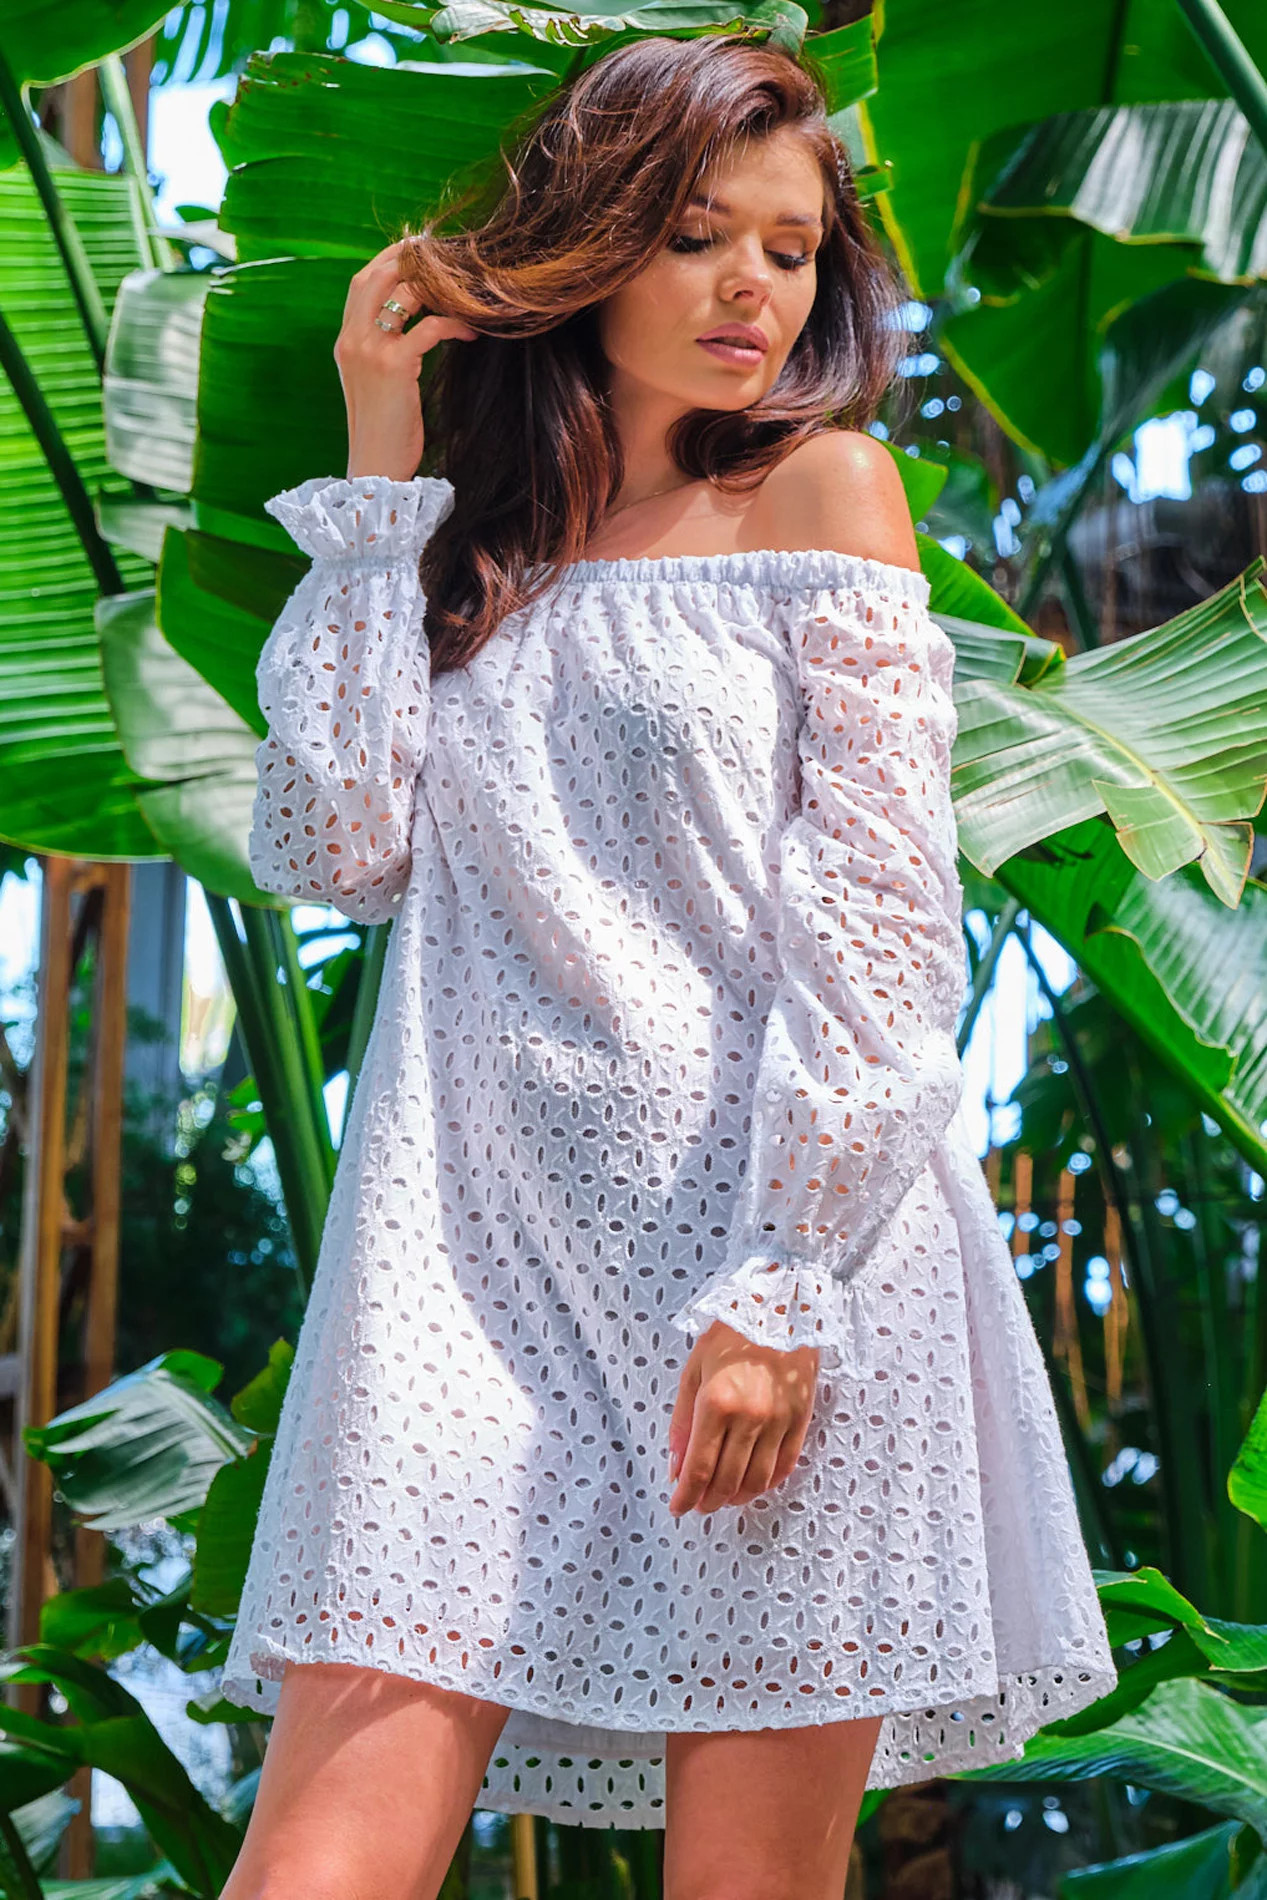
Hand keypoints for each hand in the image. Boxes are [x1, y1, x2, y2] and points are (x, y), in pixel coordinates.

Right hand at [334, 237, 478, 481]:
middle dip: (411, 258)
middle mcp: (352, 339)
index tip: (418, 250)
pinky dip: (453, 324)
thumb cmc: (383, 429)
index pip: (362, 282)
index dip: (390, 259)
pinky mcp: (394, 367)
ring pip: (403, 293)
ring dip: (437, 287)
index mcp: (345, 341)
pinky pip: (429, 328)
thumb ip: (382, 349)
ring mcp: (370, 351)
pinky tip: (470, 332)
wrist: (374, 468)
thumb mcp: (373, 382)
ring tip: (463, 291)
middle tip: (445, 254)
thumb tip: (411, 324)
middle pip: (378, 275)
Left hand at [667, 1321, 818, 1516]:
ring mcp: (780, 1420)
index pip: (700, 1468)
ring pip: (758, 1479)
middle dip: (709, 1500)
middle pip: (727, 1480)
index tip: (677, 1507)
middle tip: (698, 1505)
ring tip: (723, 1498)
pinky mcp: (802, 1418)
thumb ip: (682, 1421)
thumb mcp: (694, 1370)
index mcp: (717, 1403)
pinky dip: (768, 1482)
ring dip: (737, 1496)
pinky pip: (785, 1464)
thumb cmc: (731, 1333)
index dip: (686, 1495)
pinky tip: (753, 1484)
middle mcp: (750, 1417)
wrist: (781, 1305)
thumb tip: (676, 1467)